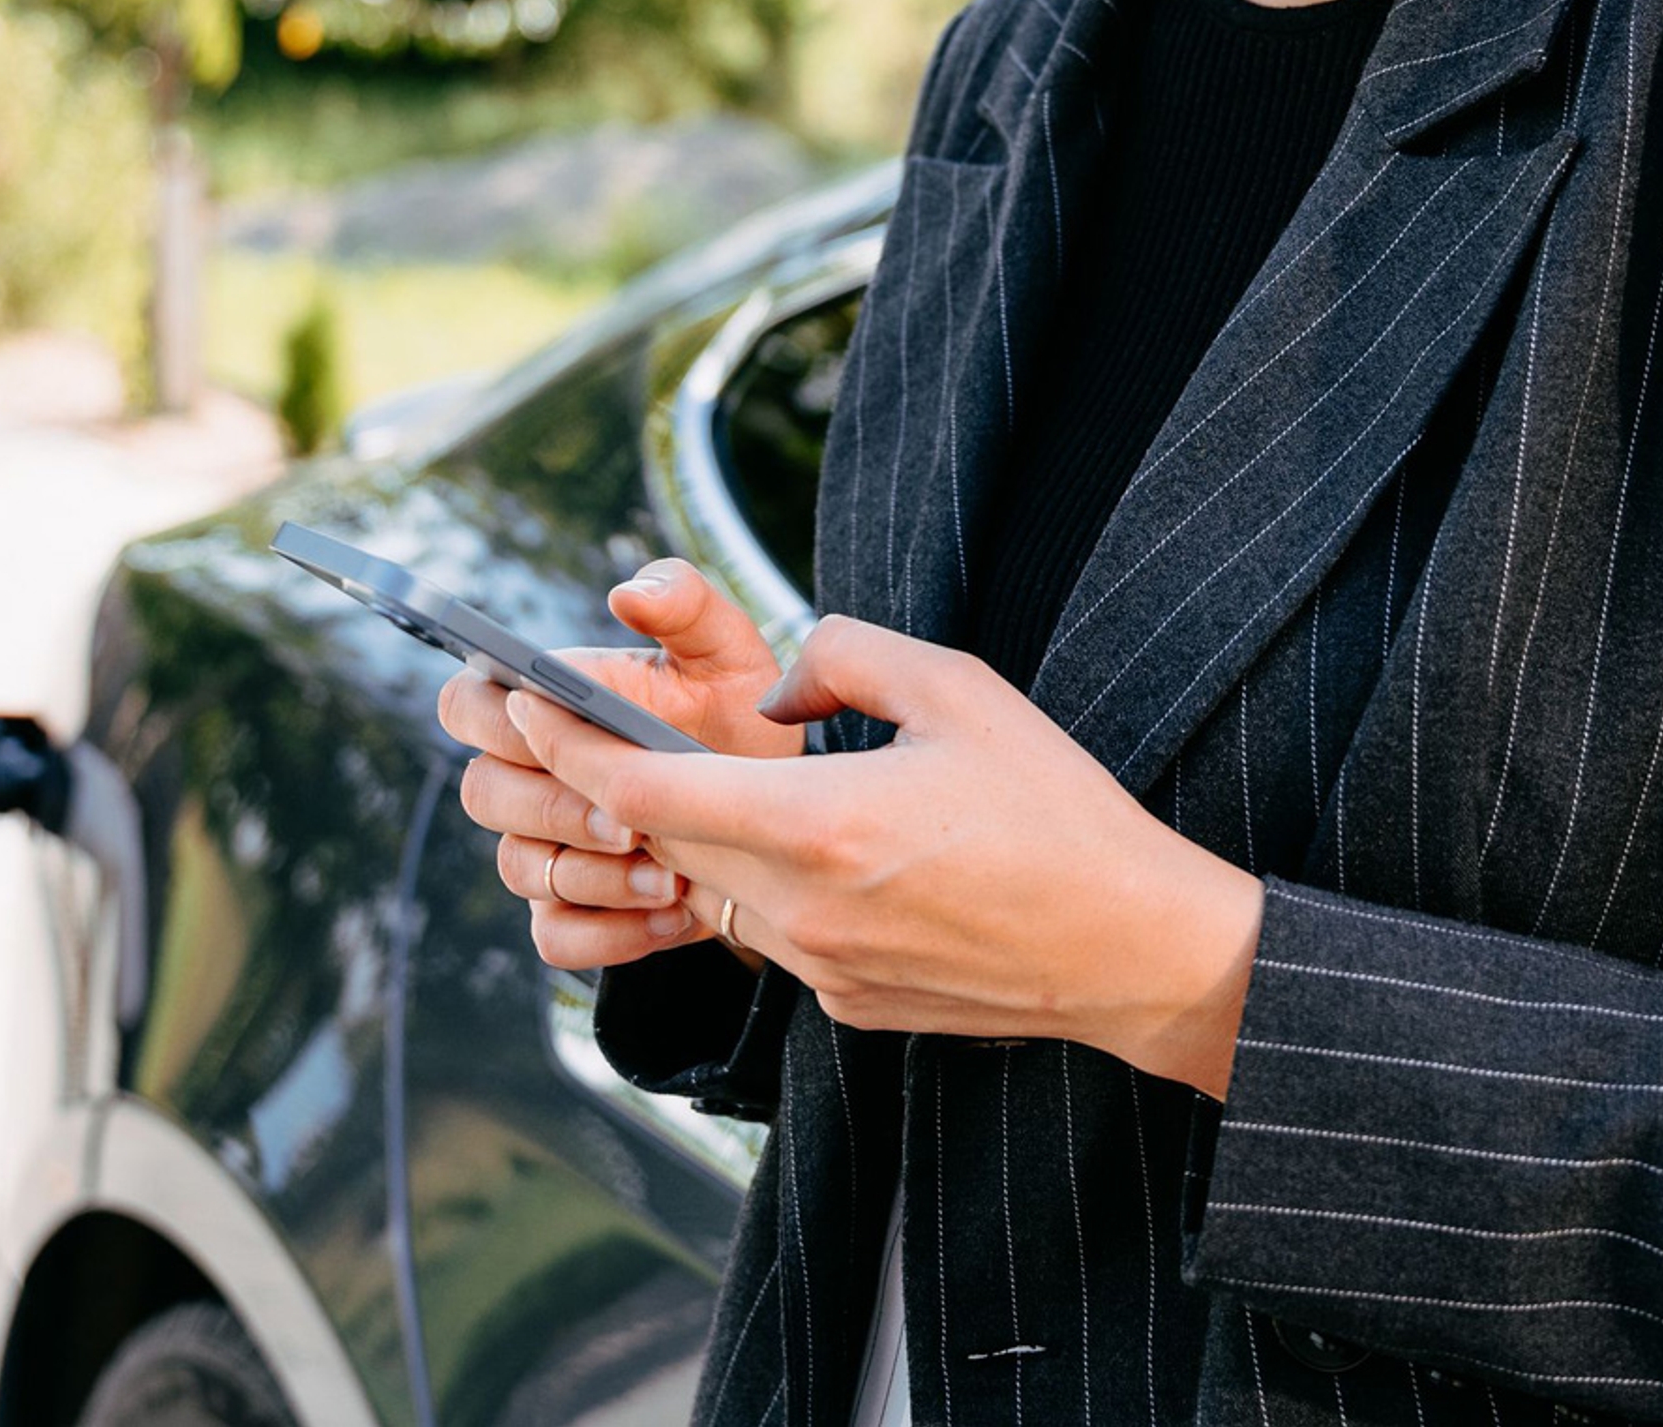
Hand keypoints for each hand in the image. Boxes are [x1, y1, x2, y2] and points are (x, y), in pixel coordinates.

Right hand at [438, 558, 799, 971]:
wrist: (780, 813)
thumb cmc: (737, 718)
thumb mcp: (727, 652)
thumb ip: (684, 602)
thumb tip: (627, 595)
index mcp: (546, 707)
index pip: (464, 703)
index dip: (492, 720)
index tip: (550, 726)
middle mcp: (529, 778)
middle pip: (482, 794)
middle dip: (555, 809)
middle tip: (631, 821)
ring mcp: (544, 848)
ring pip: (521, 870)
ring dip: (594, 876)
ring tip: (671, 874)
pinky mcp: (571, 912)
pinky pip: (555, 936)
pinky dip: (610, 932)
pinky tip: (671, 916)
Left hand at [497, 615, 1267, 1097]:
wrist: (1134, 950)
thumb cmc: (1058, 812)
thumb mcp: (959, 689)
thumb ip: (846, 657)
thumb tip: (781, 681)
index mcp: (820, 823)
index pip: (643, 791)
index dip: (569, 746)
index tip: (527, 703)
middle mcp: (803, 908)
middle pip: (664, 843)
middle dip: (622, 786)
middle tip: (593, 727)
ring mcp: (821, 968)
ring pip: (718, 890)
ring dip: (702, 837)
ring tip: (722, 781)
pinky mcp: (847, 1005)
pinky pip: (777, 932)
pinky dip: (771, 885)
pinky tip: (830, 852)